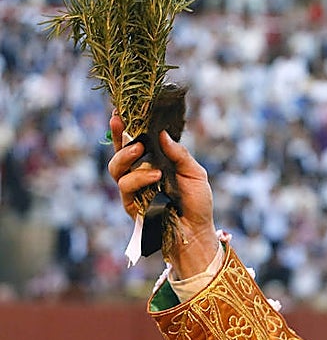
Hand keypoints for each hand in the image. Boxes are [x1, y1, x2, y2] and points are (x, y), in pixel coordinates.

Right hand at [107, 114, 219, 275]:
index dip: (125, 127)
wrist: (197, 230)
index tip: (119, 110)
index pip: (135, 141)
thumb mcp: (195, 173)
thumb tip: (162, 134)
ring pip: (116, 168)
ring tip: (141, 151)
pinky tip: (155, 176)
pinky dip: (139, 179)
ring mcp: (133, 189)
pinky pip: (126, 187)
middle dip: (118, 136)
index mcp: (154, 162)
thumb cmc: (197, 202)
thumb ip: (179, 154)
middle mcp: (140, 173)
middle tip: (125, 125)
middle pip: (119, 152)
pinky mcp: (131, 204)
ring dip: (127, 157)